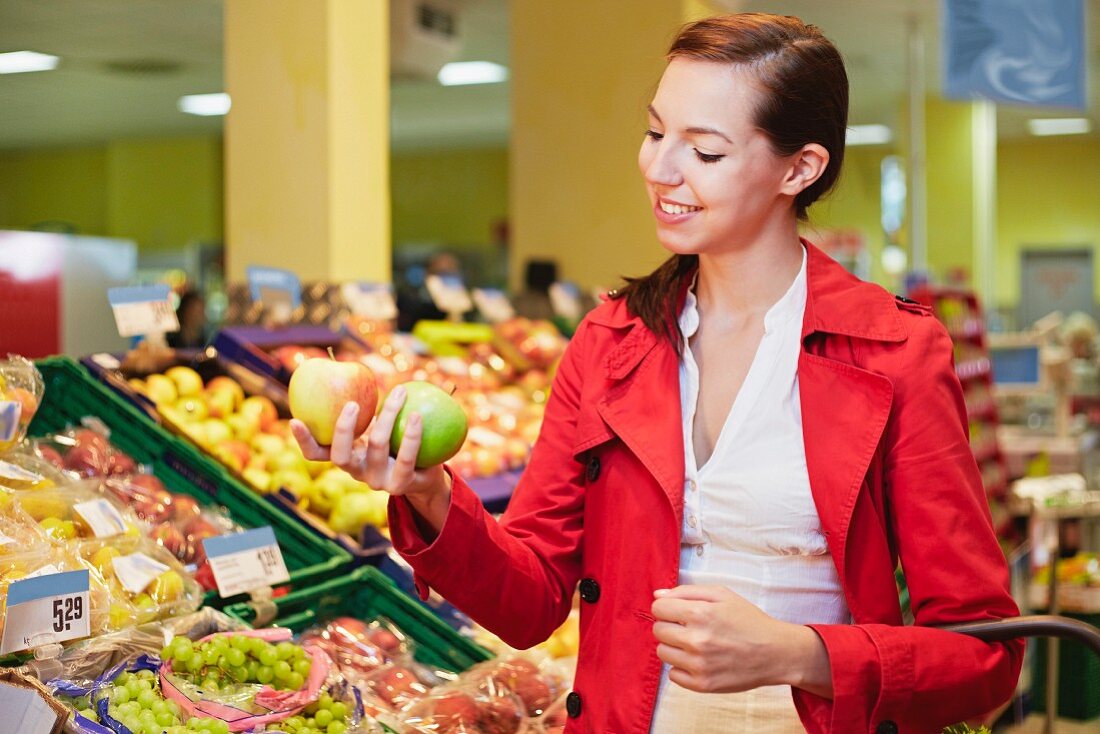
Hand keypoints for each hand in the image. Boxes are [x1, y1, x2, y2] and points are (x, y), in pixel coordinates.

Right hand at [290, 385, 450, 502]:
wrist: (425, 474)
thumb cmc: (396, 440)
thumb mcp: (377, 424)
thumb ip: (364, 405)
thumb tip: (350, 366)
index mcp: (345, 456)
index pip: (316, 453)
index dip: (304, 440)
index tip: (295, 420)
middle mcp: (356, 472)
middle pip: (341, 455)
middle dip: (343, 429)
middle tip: (351, 403)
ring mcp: (377, 481)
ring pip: (377, 447)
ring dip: (388, 415)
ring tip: (400, 392)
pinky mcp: (401, 484)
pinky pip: (406, 458)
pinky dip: (412, 435)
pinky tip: (417, 414)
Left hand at [651, 585, 831, 695]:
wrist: (775, 652)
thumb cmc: (748, 620)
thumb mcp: (722, 594)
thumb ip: (686, 591)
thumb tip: (657, 595)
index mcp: (700, 613)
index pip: (658, 609)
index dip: (666, 608)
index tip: (677, 612)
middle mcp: (696, 639)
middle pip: (658, 631)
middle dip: (670, 626)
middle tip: (689, 628)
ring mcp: (698, 664)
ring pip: (662, 653)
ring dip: (674, 647)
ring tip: (695, 644)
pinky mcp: (702, 685)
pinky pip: (673, 675)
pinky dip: (682, 667)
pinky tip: (699, 660)